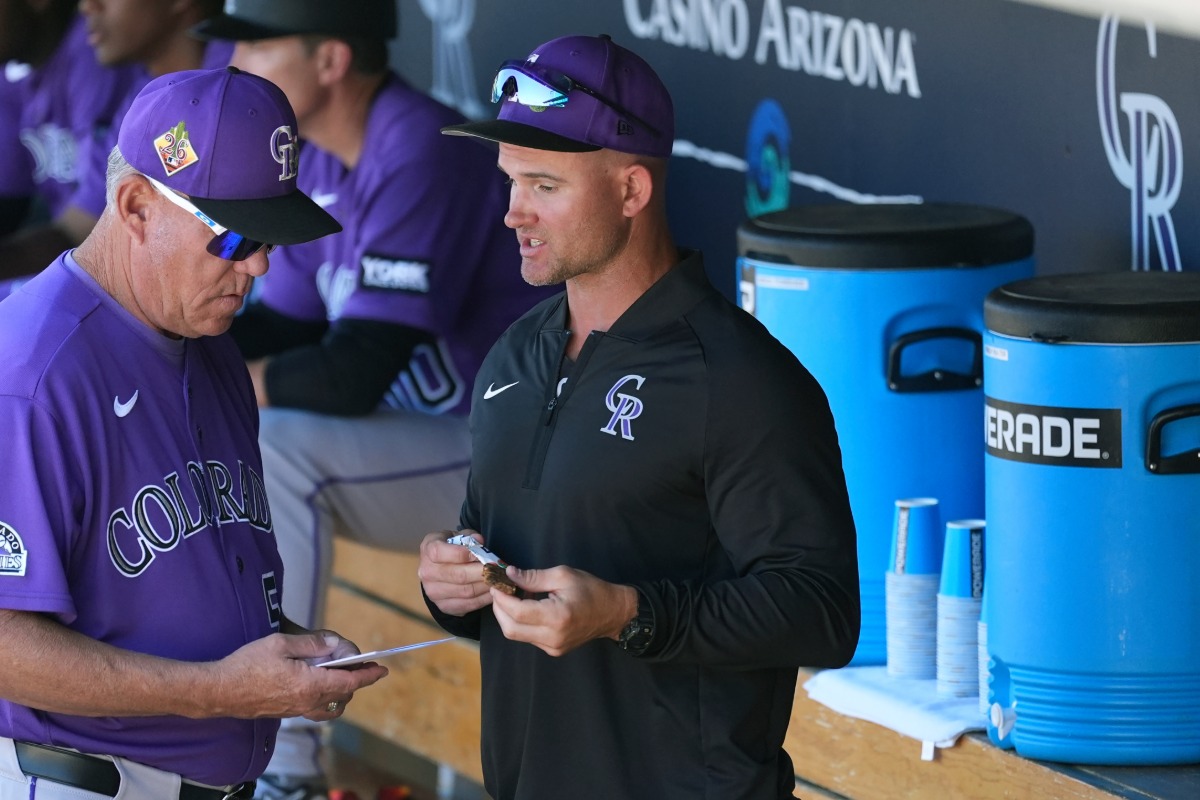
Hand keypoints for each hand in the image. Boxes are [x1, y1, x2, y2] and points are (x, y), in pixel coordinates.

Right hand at [208, 631, 387, 720]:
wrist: (220, 690)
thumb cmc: (247, 665)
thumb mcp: (281, 644)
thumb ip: (311, 644)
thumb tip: (333, 645)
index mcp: (310, 685)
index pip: (349, 682)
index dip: (368, 676)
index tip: (381, 670)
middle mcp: (307, 702)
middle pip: (343, 694)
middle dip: (354, 680)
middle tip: (353, 662)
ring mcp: (296, 710)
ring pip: (330, 706)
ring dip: (341, 692)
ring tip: (339, 675)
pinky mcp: (286, 713)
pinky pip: (315, 710)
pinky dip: (325, 699)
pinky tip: (318, 685)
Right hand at [417, 529, 493, 615]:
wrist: (438, 569)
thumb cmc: (451, 547)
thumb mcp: (457, 536)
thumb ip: (469, 537)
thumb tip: (479, 540)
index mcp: (428, 549)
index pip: (440, 552)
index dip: (462, 553)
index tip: (481, 554)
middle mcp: (427, 572)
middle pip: (458, 575)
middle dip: (482, 572)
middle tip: (498, 569)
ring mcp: (434, 592)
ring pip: (466, 591)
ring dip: (486, 586)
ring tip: (499, 579)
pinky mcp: (444, 606)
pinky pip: (468, 605)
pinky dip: (484, 599)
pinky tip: (494, 591)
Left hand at [490, 566, 636, 656]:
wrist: (612, 612)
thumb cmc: (591, 590)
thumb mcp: (562, 575)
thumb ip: (533, 577)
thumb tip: (509, 574)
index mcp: (557, 617)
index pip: (517, 612)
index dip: (501, 598)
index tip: (496, 584)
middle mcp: (553, 637)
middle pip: (510, 629)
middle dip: (499, 609)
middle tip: (499, 591)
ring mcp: (553, 647)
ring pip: (517, 635)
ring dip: (508, 616)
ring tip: (514, 597)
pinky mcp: (553, 650)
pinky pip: (528, 637)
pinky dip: (520, 622)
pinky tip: (526, 608)